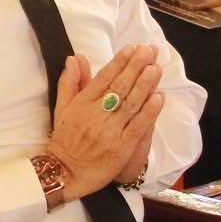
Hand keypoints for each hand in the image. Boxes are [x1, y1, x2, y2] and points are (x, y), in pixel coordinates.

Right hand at [46, 46, 166, 201]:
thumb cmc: (64, 139)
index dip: (119, 62)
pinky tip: (159, 98)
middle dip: (136, 67)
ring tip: (156, 68)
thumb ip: (70, 82)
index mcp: (81, 104)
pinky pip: (137, 126)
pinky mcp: (121, 147)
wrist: (64, 173)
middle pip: (119, 87)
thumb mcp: (61, 108)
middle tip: (149, 51)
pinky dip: (149, 111)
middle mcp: (95, 115)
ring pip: (130, 103)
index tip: (132, 48)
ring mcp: (109, 131)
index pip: (103, 78)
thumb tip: (75, 57)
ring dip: (145, 84)